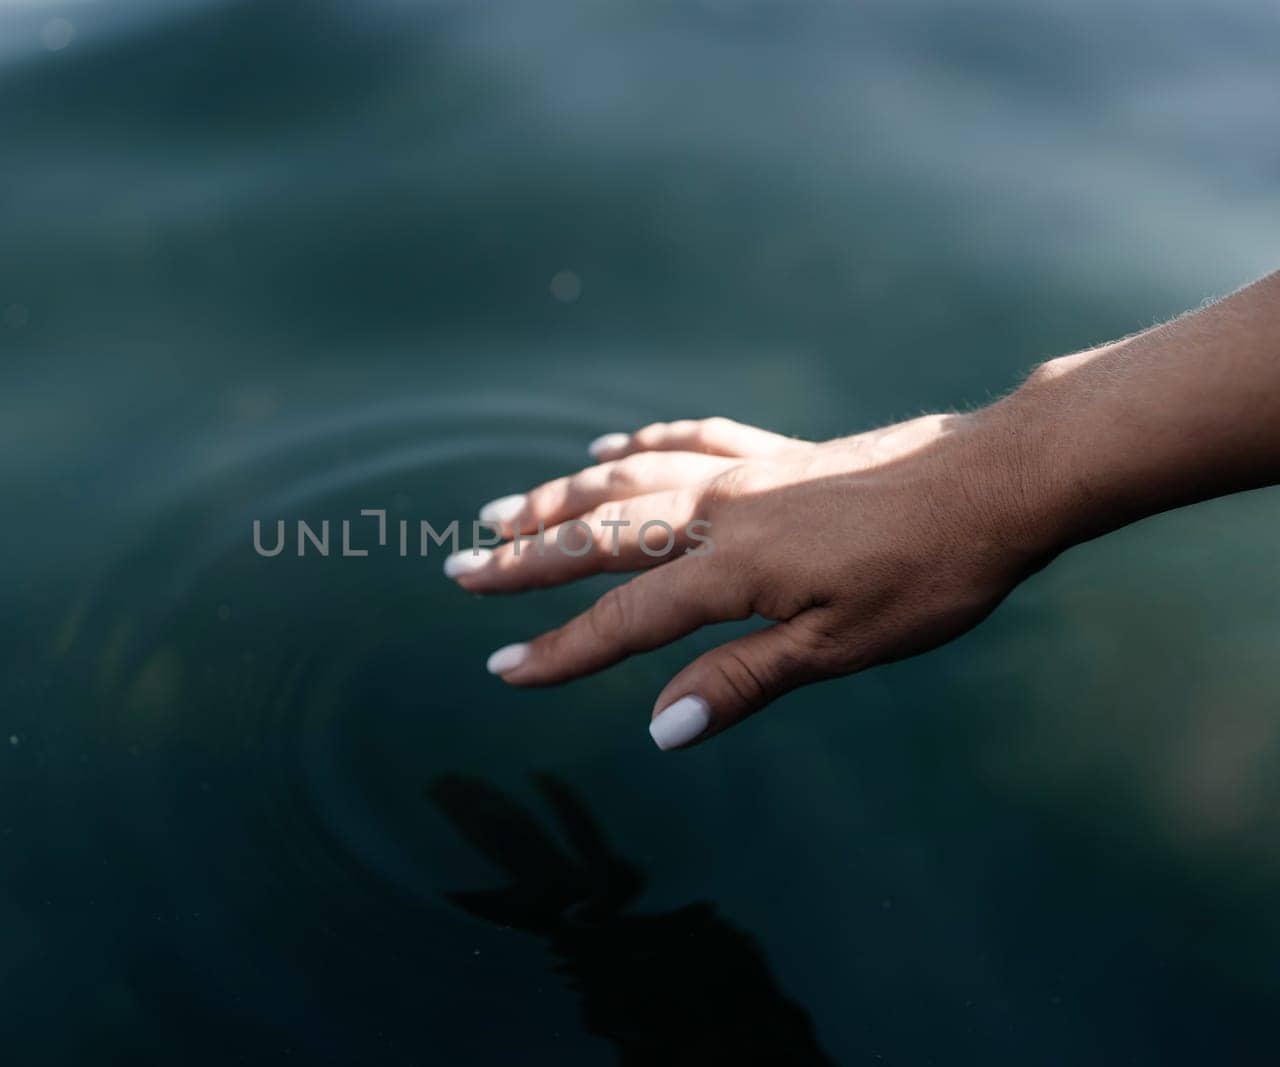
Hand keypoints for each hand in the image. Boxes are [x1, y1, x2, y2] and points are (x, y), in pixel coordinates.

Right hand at [447, 413, 1046, 749]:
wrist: (996, 480)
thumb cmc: (930, 575)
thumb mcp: (841, 648)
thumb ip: (743, 681)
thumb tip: (660, 728)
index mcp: (733, 569)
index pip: (624, 619)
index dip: (559, 650)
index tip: (501, 668)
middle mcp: (722, 512)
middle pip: (601, 534)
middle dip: (525, 557)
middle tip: (459, 568)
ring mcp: (747, 472)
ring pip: (629, 478)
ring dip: (559, 497)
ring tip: (503, 509)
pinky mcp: (778, 451)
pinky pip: (689, 438)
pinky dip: (639, 444)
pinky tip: (609, 447)